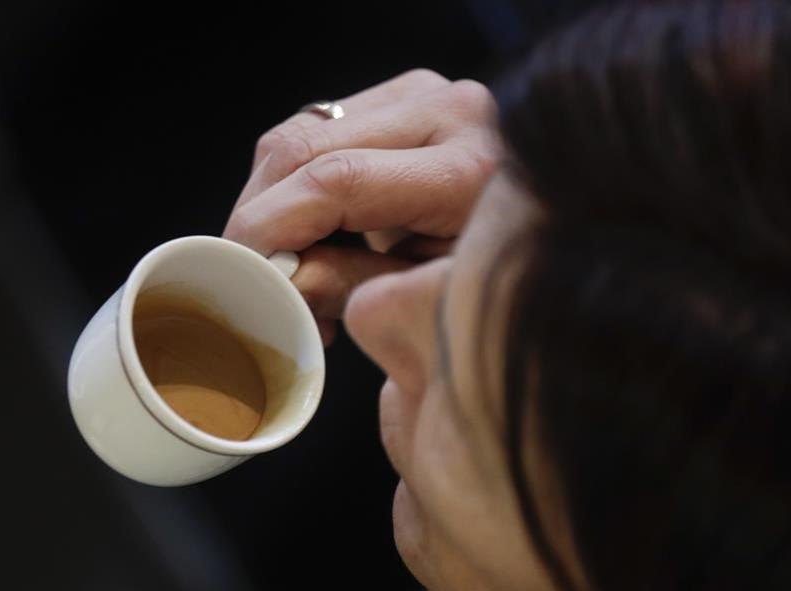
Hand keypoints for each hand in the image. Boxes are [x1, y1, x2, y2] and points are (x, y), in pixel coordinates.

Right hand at [222, 69, 498, 343]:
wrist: (553, 241)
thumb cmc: (499, 280)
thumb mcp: (434, 295)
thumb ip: (354, 285)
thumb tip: (281, 284)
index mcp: (469, 167)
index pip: (337, 181)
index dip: (271, 228)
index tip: (238, 274)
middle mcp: (448, 110)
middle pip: (304, 148)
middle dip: (256, 216)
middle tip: (243, 278)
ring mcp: (423, 94)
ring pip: (299, 135)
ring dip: (268, 202)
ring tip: (282, 268)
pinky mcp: (403, 98)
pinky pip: (317, 132)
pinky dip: (292, 186)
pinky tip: (303, 236)